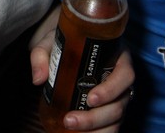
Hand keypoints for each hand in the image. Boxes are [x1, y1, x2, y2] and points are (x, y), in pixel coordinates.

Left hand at [30, 6, 134, 130]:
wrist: (68, 46)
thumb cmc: (66, 42)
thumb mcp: (52, 41)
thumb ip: (41, 54)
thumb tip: (38, 78)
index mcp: (117, 55)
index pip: (125, 74)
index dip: (111, 89)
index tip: (90, 99)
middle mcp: (121, 78)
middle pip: (119, 103)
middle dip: (95, 117)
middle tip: (70, 120)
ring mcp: (118, 96)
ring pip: (116, 119)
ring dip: (95, 129)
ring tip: (70, 128)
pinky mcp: (111, 110)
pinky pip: (111, 127)